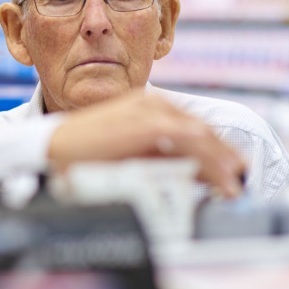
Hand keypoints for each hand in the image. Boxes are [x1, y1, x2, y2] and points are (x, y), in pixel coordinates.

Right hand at [48, 89, 244, 196]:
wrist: (48, 149)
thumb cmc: (79, 154)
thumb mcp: (123, 152)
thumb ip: (151, 157)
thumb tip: (186, 176)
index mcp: (144, 105)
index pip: (189, 125)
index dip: (215, 149)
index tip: (230, 170)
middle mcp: (150, 102)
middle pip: (199, 129)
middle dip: (224, 156)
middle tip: (239, 180)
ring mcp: (149, 110)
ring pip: (199, 135)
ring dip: (222, 162)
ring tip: (234, 186)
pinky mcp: (147, 123)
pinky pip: (190, 142)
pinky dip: (211, 162)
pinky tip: (220, 181)